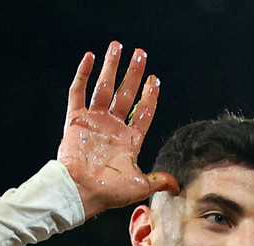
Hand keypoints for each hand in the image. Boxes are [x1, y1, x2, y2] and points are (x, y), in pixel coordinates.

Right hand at [57, 42, 178, 219]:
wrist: (80, 192)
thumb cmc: (108, 192)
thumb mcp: (139, 186)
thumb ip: (158, 180)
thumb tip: (177, 186)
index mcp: (129, 140)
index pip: (143, 112)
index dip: (150, 96)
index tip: (155, 80)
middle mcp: (112, 127)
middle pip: (126, 94)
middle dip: (134, 74)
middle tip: (141, 54)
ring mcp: (94, 122)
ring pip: (104, 88)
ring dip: (111, 67)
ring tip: (118, 46)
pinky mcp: (76, 121)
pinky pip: (78, 93)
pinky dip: (83, 75)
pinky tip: (91, 57)